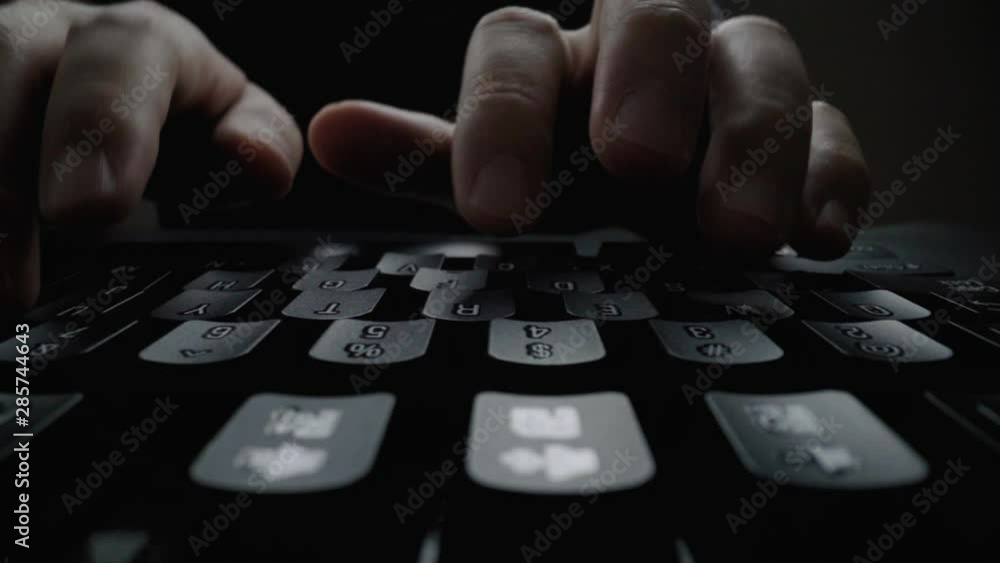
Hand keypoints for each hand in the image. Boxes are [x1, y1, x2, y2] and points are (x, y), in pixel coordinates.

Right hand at [0, 0, 302, 310]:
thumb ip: (262, 139)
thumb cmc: (167, 121)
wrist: (95, 117)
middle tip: (19, 276)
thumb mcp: (227, 125)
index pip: (121, 53)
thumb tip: (260, 164)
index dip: (102, 123)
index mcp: (134, 42)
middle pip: (13, 64)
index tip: (91, 208)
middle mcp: (48, 37)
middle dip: (9, 170)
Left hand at [310, 2, 869, 256]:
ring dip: (752, 138)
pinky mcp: (804, 133)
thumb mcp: (494, 185)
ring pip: (760, 57)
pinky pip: (832, 128)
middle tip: (635, 167)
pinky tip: (815, 236)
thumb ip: (426, 159)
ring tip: (734, 234)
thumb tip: (325, 133)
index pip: (516, 43)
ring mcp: (729, 86)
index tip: (494, 213)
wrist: (655, 229)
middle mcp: (645, 54)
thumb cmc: (562, 195)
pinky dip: (828, 173)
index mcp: (556, 60)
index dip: (502, 117)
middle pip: (659, 7)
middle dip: (651, 79)